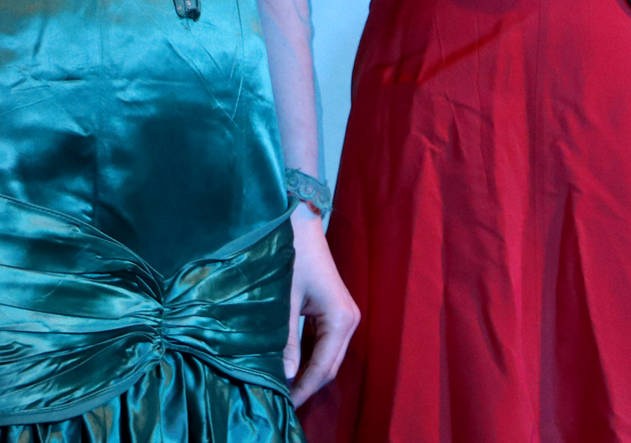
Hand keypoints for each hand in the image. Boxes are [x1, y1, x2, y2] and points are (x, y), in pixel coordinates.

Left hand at [284, 208, 359, 405]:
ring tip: (284, 390)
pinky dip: (310, 359)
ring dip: (309, 374)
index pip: (324, 367)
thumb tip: (285, 376)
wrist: (299, 224)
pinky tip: (291, 368)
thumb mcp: (284, 301)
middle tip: (281, 402)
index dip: (304, 389)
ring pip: (329, 357)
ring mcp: (345, 316)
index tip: (285, 405)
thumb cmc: (292, 256)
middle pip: (331, 366)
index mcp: (341, 319)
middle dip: (308, 386)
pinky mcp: (335, 311)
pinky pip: (325, 345)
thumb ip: (286, 341)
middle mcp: (350, 319)